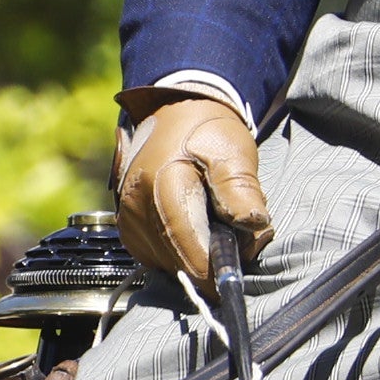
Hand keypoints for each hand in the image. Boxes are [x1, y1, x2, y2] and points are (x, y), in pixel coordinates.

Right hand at [116, 92, 269, 283]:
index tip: (244, 247)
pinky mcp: (128, 229)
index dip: (224, 267)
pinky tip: (194, 222)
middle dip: (214, 257)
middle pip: (184, 267)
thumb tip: (251, 225)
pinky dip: (182, 250)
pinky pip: (161, 259)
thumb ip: (240, 190)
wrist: (176, 111)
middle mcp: (137, 213)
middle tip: (234, 224)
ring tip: (213, 218)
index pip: (195, 260)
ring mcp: (129, 223)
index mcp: (163, 192)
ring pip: (173, 267)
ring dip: (198, 253)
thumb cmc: (208, 132)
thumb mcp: (233, 153)